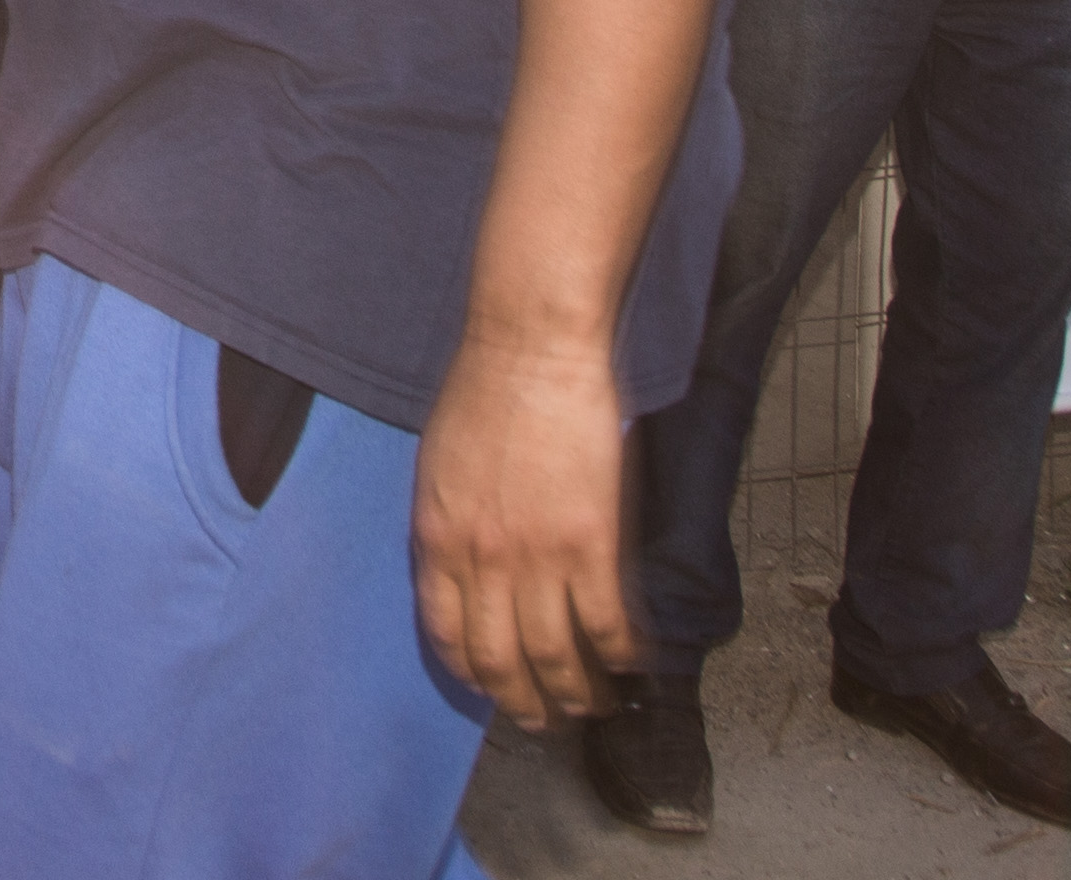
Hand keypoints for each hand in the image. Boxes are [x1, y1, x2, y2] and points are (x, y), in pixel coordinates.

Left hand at [412, 327, 638, 725]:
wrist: (529, 349)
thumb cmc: (482, 392)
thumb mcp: (438, 468)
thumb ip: (448, 526)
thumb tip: (461, 569)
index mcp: (437, 540)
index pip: (447, 635)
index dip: (473, 673)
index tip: (492, 687)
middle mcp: (481, 561)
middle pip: (501, 660)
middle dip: (525, 704)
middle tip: (547, 720)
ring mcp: (537, 556)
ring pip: (556, 656)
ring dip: (578, 694)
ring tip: (593, 706)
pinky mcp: (591, 543)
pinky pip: (607, 622)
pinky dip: (622, 653)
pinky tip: (633, 663)